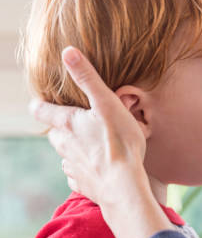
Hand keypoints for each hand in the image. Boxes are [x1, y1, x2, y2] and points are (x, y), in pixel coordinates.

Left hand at [30, 46, 145, 205]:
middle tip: (76, 124)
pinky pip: (77, 175)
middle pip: (54, 134)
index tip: (41, 102)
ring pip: (65, 155)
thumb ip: (88, 78)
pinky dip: (82, 170)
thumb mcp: (107, 104)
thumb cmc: (119, 143)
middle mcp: (65, 146)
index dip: (39, 105)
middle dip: (61, 129)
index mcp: (69, 124)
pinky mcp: (83, 184)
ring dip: (73, 150)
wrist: (124, 185)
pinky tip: (95, 168)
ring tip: (90, 146)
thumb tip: (68, 52)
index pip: (41, 111)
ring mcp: (73, 166)